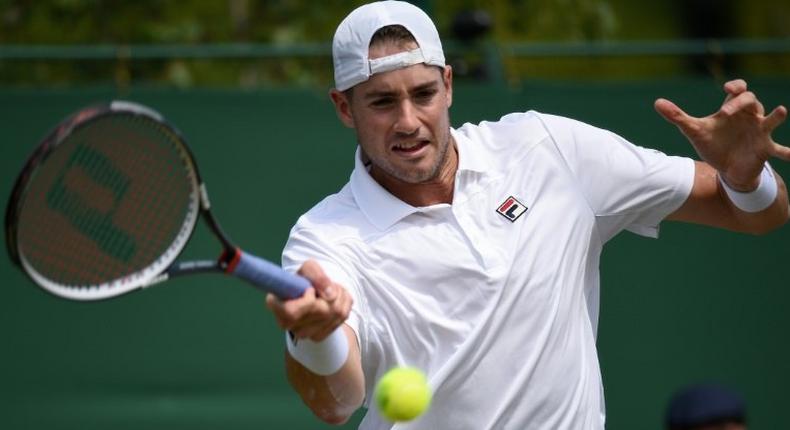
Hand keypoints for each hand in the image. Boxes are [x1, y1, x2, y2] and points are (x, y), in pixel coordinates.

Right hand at [266, 259, 352, 341]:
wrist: (313, 292)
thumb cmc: (305, 279)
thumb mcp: (308, 268)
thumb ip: (316, 275)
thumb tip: (329, 294)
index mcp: (279, 308)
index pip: (291, 312)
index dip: (306, 300)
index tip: (310, 290)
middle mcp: (290, 325)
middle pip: (322, 311)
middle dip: (330, 291)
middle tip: (325, 284)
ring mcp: (306, 333)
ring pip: (336, 312)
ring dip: (339, 294)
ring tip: (331, 288)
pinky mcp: (321, 335)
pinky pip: (344, 315)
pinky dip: (345, 301)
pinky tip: (337, 297)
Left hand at [655, 79, 788, 190]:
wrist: (724, 167)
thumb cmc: (712, 143)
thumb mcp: (693, 130)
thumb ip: (677, 116)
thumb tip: (657, 102)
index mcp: (734, 109)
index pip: (739, 91)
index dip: (736, 86)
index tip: (728, 88)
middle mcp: (750, 117)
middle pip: (752, 101)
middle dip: (741, 104)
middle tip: (725, 112)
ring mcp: (759, 133)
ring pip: (770, 120)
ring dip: (775, 116)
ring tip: (780, 111)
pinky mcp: (764, 149)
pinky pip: (779, 150)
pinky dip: (787, 153)